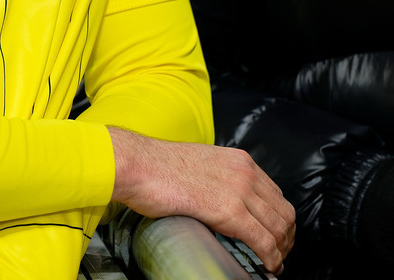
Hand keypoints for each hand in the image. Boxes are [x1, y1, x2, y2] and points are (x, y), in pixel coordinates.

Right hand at [108, 127, 294, 274]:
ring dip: (281, 251)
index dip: (279, 219)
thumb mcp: (201, 164)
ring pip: (279, 228)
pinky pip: (264, 241)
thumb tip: (224, 199)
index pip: (275, 193)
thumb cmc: (159, 166)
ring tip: (273, 263)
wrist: (139, 164)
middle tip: (277, 254)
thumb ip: (219, 178)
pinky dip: (271, 258)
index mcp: (239, 159)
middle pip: (284, 211)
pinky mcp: (229, 211)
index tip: (274, 235)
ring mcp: (239, 190)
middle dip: (285, 237)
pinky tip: (267, 266)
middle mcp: (245, 171)